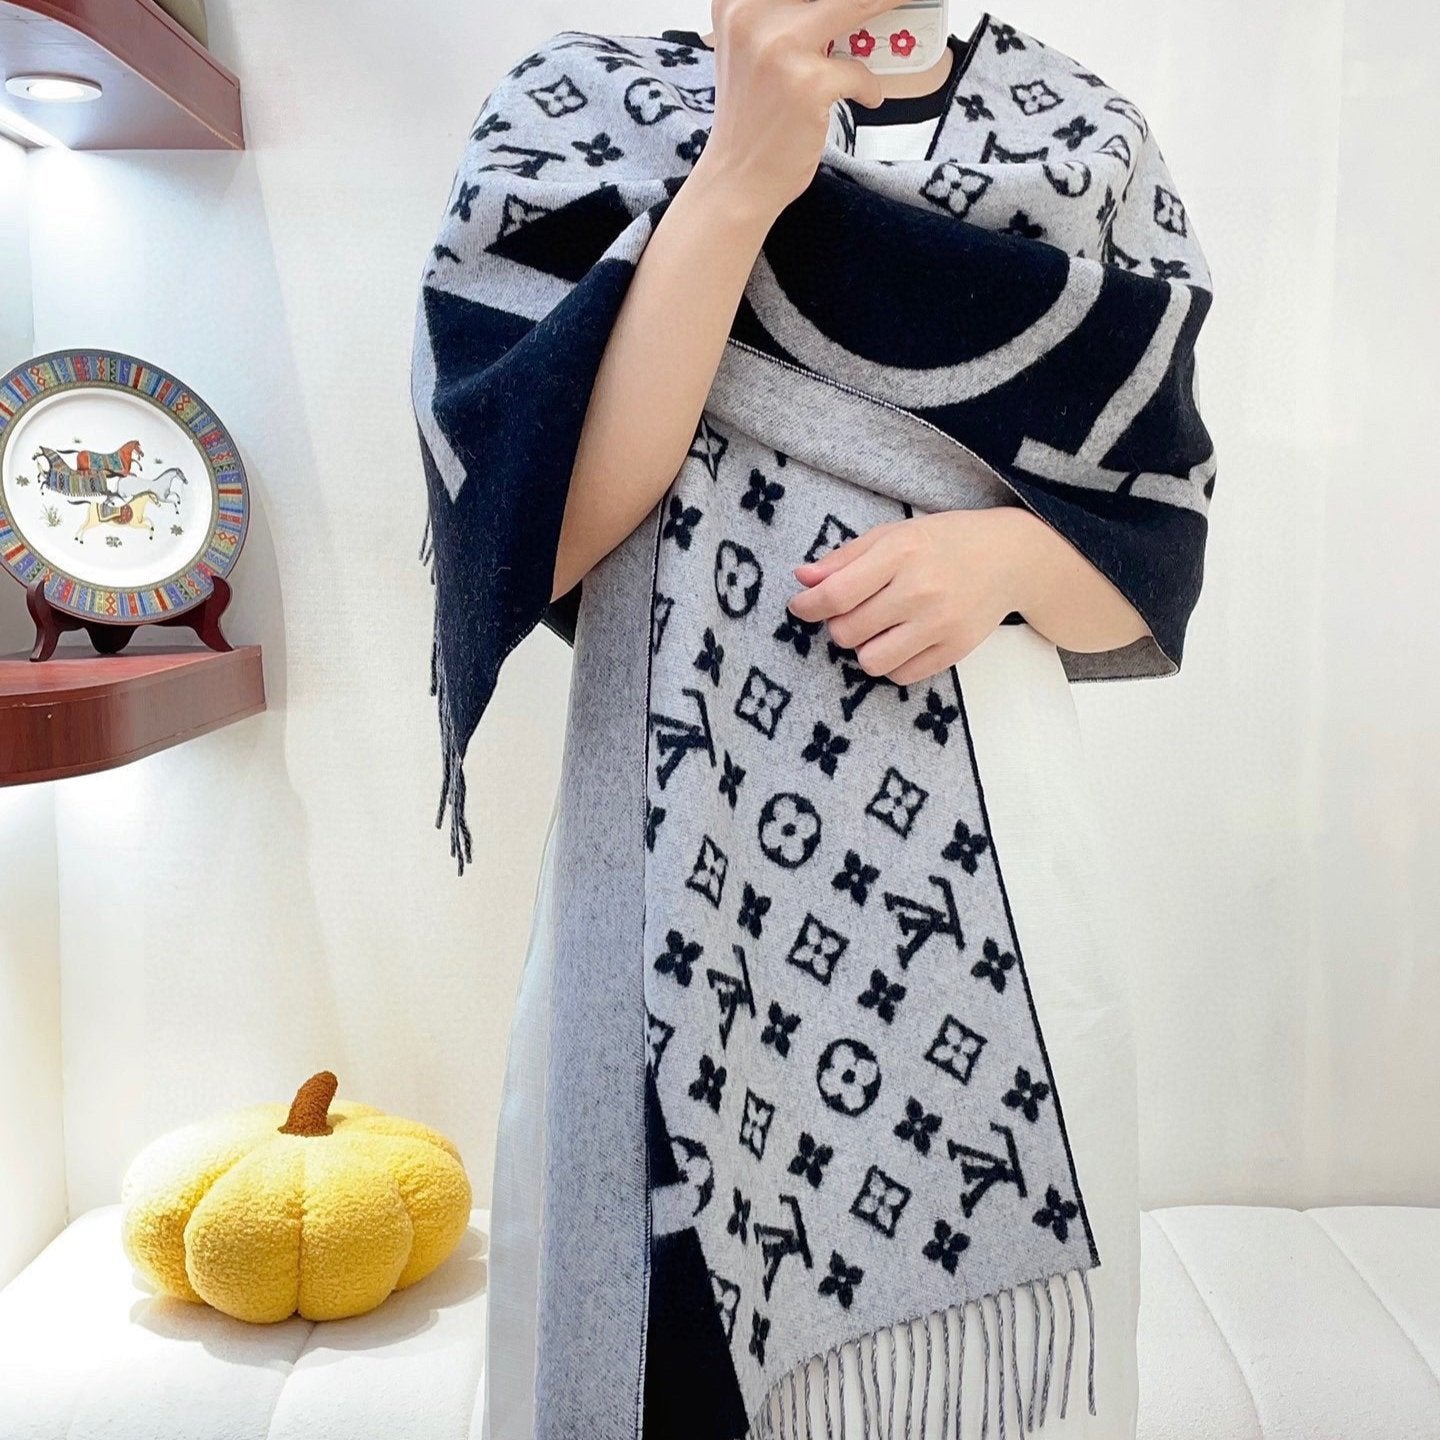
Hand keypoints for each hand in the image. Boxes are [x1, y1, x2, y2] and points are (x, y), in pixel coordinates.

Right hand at [697, 0, 889, 221]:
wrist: (737, 180)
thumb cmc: (753, 117)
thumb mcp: (753, 50)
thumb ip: (783, 17)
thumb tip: (852, 9)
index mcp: (736, 1)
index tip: (857, 5)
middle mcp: (751, 14)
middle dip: (871, 2)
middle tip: (894, 5)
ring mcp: (779, 48)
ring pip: (854, 8)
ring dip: (883, 13)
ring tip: (900, 20)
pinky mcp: (806, 83)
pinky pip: (858, 70)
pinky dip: (869, 85)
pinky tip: (867, 97)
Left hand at [785, 507, 1146, 684]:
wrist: (1010, 558)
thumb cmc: (944, 542)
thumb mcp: (893, 535)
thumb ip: (845, 558)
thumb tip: (802, 579)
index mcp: (900, 552)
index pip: (838, 594)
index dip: (809, 606)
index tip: (800, 608)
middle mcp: (920, 590)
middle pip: (848, 631)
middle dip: (838, 626)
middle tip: (851, 613)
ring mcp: (940, 623)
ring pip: (871, 661)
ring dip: (863, 649)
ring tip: (875, 630)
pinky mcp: (955, 650)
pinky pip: (901, 675)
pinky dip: (891, 663)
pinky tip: (899, 642)